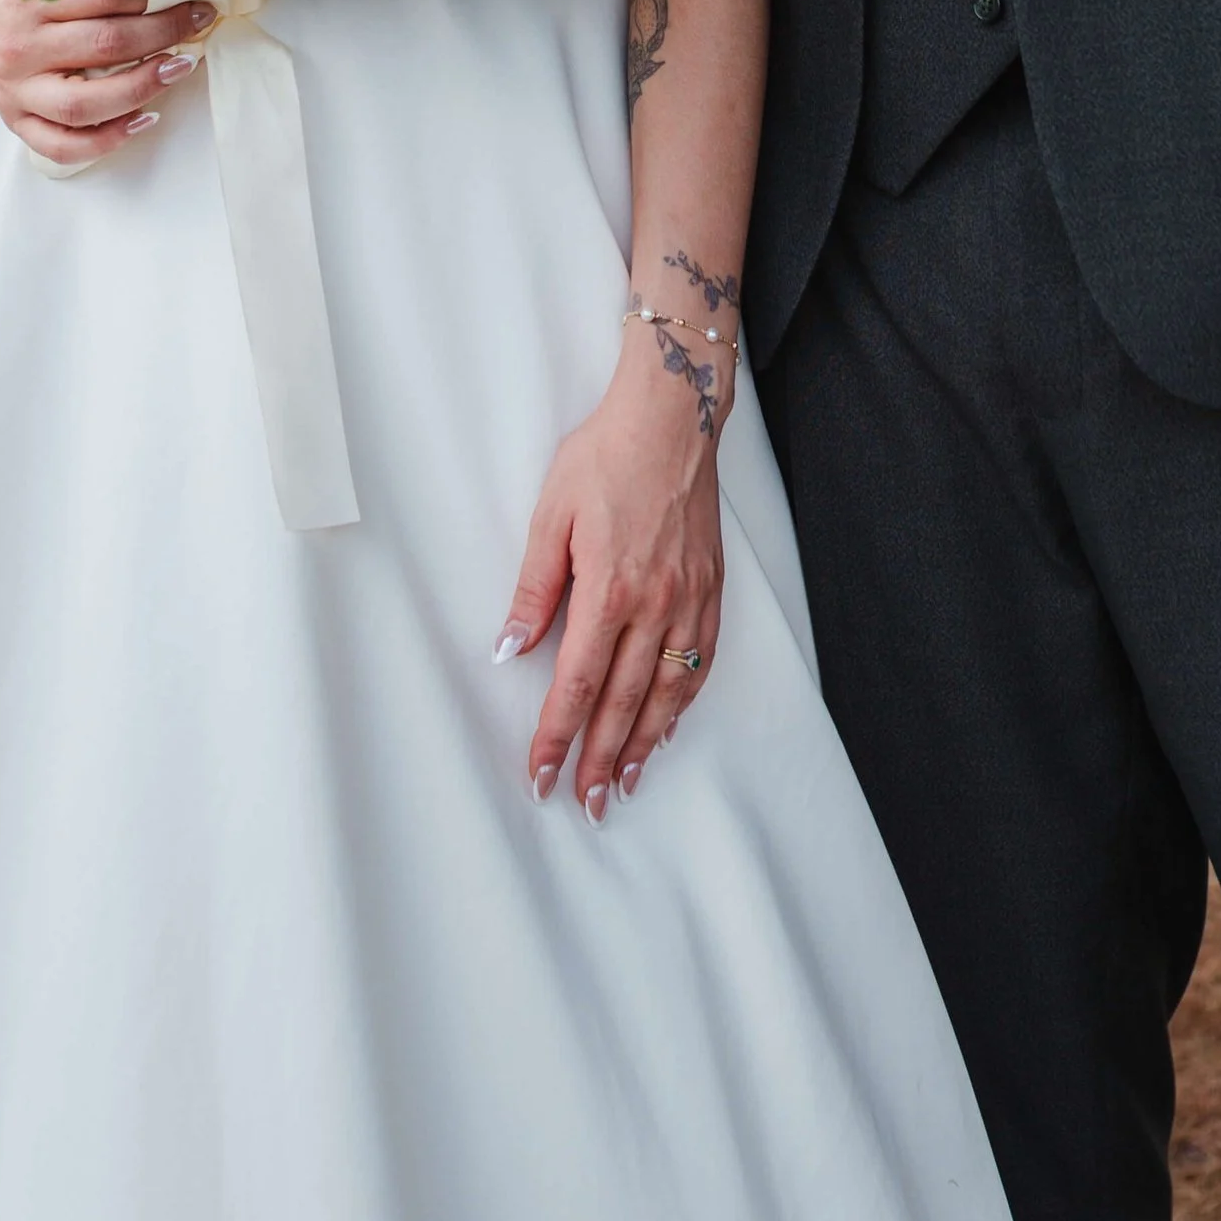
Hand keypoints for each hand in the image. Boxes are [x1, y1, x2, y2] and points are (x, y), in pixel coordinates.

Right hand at [0, 0, 214, 167]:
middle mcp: (19, 48)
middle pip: (106, 46)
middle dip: (164, 32)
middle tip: (197, 21)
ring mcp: (15, 90)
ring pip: (87, 103)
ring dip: (144, 87)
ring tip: (180, 67)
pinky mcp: (14, 119)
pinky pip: (63, 145)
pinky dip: (108, 139)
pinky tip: (145, 118)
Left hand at [498, 321, 724, 821]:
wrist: (671, 416)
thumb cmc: (605, 457)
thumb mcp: (550, 515)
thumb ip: (533, 589)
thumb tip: (508, 649)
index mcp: (609, 590)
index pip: (578, 685)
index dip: (557, 736)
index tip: (541, 775)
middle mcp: (656, 605)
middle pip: (624, 703)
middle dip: (599, 759)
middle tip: (583, 804)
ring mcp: (690, 600)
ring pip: (668, 692)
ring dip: (644, 744)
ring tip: (624, 784)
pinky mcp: (711, 589)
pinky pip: (701, 661)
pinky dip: (684, 702)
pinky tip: (668, 724)